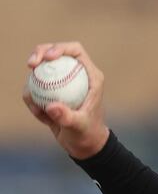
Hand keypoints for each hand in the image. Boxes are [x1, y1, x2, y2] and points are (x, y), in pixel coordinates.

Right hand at [23, 42, 109, 159]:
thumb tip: (51, 106)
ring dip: (33, 85)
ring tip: (40, 111)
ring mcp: (64, 83)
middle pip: (56, 53)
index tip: (46, 57)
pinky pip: (36, 89)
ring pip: (43, 69)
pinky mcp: (53, 92)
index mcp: (90, 77)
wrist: (84, 145)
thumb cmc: (87, 134)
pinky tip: (41, 117)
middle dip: (40, 53)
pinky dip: (33, 101)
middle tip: (30, 65)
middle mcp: (77, 75)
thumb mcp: (78, 126)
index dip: (60, 48)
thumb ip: (66, 116)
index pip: (76, 51)